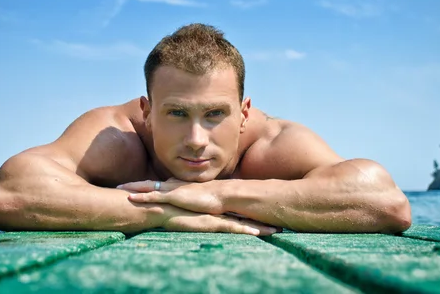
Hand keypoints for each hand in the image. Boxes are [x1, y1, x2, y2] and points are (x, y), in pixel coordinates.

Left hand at [118, 178, 222, 214]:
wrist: (220, 195)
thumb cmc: (212, 198)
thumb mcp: (197, 199)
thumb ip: (189, 201)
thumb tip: (186, 205)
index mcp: (177, 185)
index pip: (157, 184)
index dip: (144, 186)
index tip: (133, 187)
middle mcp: (172, 185)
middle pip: (148, 183)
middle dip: (133, 184)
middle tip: (119, 185)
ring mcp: (172, 190)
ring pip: (147, 187)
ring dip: (132, 187)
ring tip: (119, 188)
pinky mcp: (173, 196)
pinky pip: (153, 196)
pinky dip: (141, 196)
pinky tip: (130, 198)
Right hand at [159, 204, 276, 235]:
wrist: (158, 207)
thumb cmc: (169, 209)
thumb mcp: (188, 211)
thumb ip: (197, 212)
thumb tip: (202, 215)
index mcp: (215, 208)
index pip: (239, 211)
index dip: (254, 213)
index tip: (269, 216)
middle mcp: (218, 210)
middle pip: (246, 215)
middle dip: (263, 219)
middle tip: (282, 224)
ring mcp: (215, 215)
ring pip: (242, 222)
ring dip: (260, 227)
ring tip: (276, 231)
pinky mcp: (209, 222)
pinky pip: (230, 228)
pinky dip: (244, 230)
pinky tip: (257, 233)